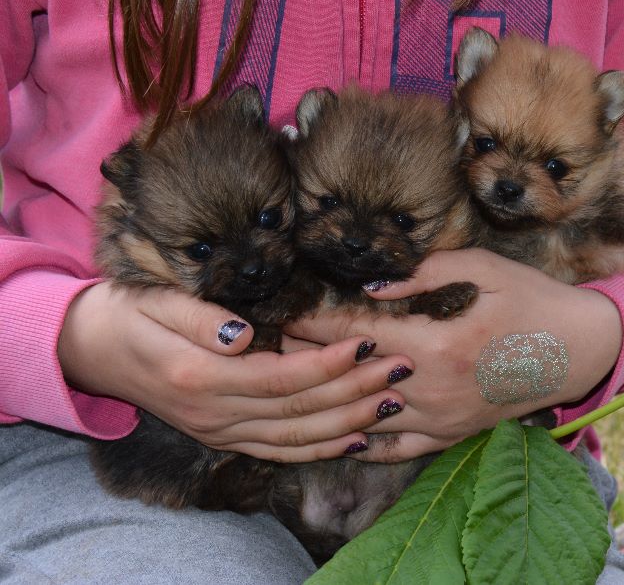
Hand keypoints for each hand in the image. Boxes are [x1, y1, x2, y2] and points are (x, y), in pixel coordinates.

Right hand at [57, 282, 412, 461]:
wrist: (93, 349)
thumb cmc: (130, 313)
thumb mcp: (157, 301)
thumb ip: (201, 319)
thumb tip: (246, 335)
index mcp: (201, 376)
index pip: (280, 376)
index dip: (328, 363)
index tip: (368, 342)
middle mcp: (213, 413)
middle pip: (298, 410)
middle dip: (354, 390)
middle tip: (400, 368)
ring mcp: (219, 431)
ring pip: (295, 437)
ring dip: (348, 423)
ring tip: (392, 402)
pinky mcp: (224, 437)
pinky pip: (278, 451)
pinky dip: (319, 449)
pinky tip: (355, 440)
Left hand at [286, 248, 622, 461]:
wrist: (579, 350)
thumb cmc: (533, 300)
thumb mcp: (485, 269)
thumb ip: (425, 273)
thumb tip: (371, 285)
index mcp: (440, 344)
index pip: (358, 335)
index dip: (317, 324)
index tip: (287, 314)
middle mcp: (435, 390)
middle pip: (352, 379)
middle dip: (311, 361)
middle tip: (279, 345)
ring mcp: (444, 419)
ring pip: (367, 418)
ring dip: (331, 400)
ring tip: (301, 383)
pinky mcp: (453, 435)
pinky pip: (397, 449)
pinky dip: (364, 442)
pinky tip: (341, 430)